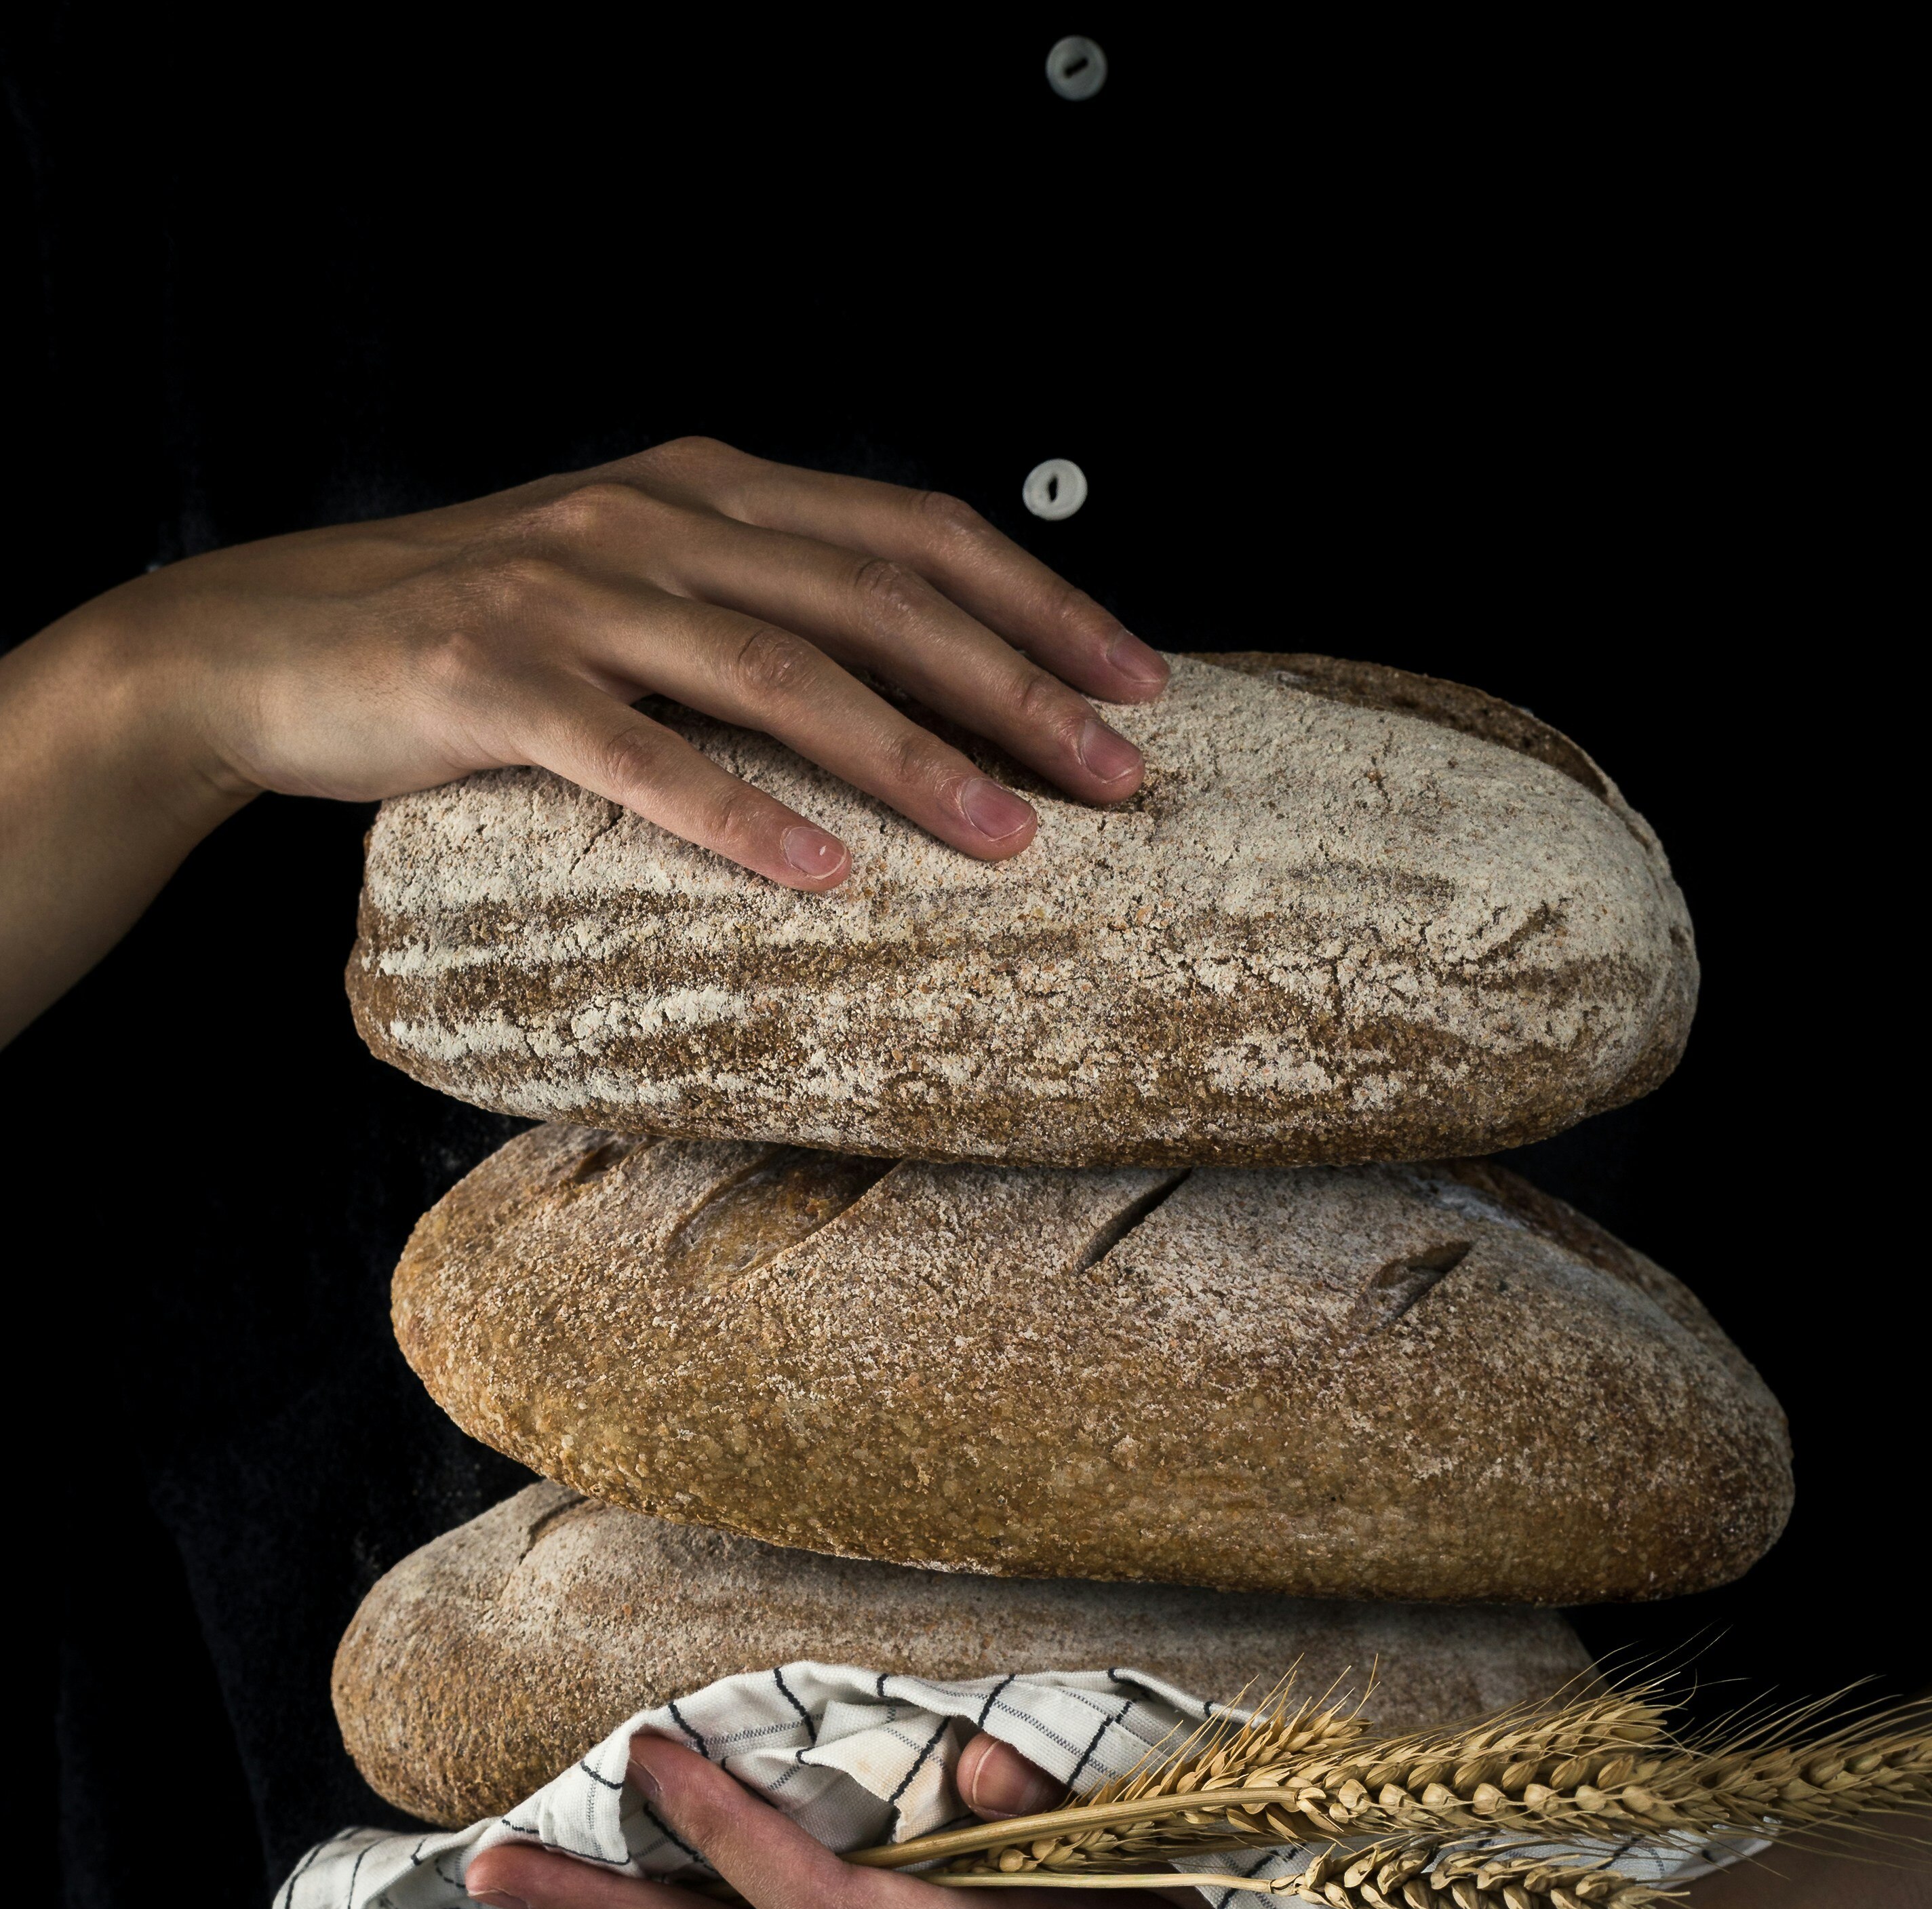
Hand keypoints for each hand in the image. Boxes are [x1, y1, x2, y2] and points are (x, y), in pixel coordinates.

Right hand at [0, 437, 1168, 1041]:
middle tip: (1118, 778)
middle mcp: (651, 516)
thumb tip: (907, 679)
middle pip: (873, 596)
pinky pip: (635, 752)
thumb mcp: (630, 580)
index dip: (1039, 602)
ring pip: (774, 668)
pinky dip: (735, 812)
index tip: (1140, 683)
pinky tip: (824, 873)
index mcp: (703, 485)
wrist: (264, 639)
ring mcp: (570, 591)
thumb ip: (750, 597)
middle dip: (1014, 686)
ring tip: (1008, 843)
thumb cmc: (474, 632)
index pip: (910, 531)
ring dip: (906, 757)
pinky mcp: (487, 675)